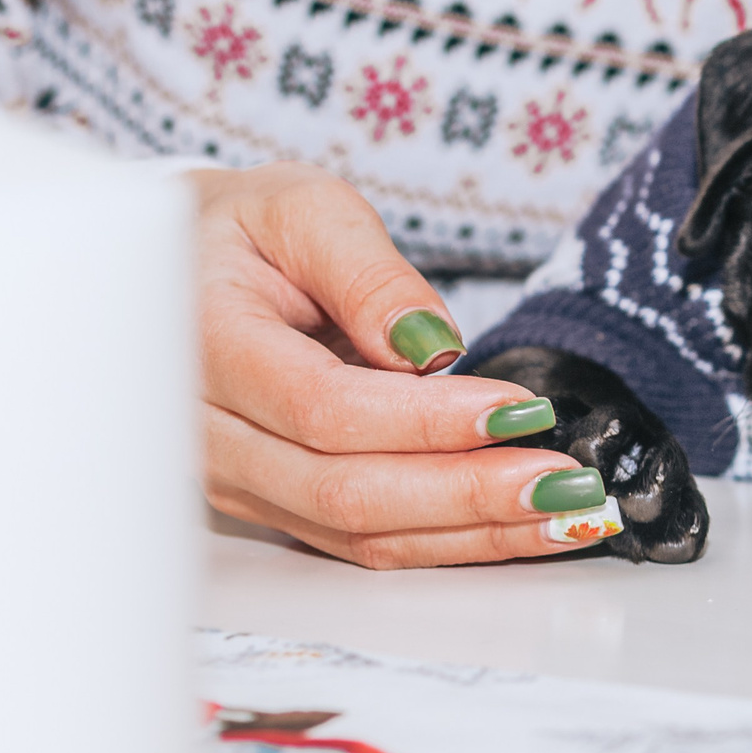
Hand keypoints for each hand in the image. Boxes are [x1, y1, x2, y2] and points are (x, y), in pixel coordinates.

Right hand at [195, 162, 615, 567]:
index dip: (426, 421)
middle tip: (565, 483)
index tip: (520, 410)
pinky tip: (526, 531)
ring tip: (569, 518)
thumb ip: (368, 273)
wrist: (182, 272)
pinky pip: (364, 541)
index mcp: (205, 345)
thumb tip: (432, 347)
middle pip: (342, 490)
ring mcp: (235, 482)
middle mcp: (206, 432)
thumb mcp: (307, 210)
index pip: (322, 407)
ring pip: (357, 533)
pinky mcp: (273, 506)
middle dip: (466, 493)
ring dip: (473, 534)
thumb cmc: (249, 232)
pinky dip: (452, 542)